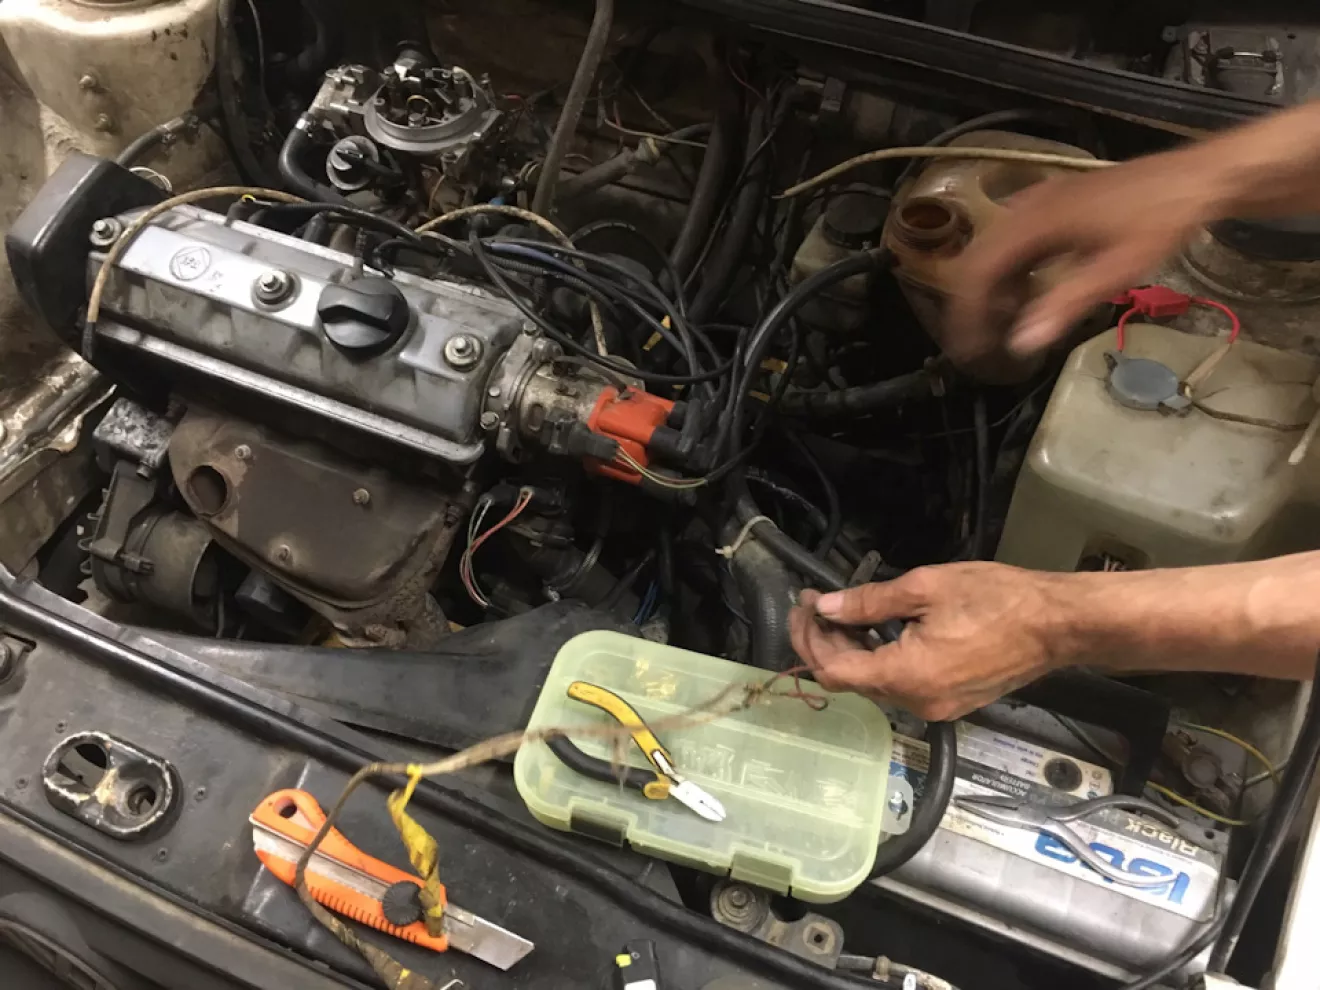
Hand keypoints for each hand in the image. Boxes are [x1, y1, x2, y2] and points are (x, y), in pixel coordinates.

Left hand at [788, 563, 1075, 720]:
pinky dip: (881, 660)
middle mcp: (916, 703)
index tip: (804, 606)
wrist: (1056, 625)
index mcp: (906, 676)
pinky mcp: (950, 703)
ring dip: (853, 651)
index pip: (834, 671)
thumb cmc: (997, 600)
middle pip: (851, 680)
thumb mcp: (924, 588)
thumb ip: (869, 603)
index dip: (810, 640)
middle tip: (818, 603)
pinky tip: (878, 631)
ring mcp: (935, 708)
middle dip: (826, 642)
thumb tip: (827, 608)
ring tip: (844, 612)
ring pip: (875, 684)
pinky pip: (901, 686)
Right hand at [944, 147, 1221, 367]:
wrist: (1201, 176)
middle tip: (980, 344)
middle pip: (978, 260)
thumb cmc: (1161, 222)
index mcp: (1034, 221)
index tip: (969, 349)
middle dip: (974, 305)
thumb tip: (1020, 344)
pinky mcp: (1055, 203)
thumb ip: (1064, 305)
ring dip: (993, 289)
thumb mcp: (1115, 270)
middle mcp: (1028, 206)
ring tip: (1003, 326)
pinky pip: (1015, 241)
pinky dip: (1012, 272)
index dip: (967, 313)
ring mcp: (1041, 201)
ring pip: (995, 250)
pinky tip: (1027, 293)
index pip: (978, 271)